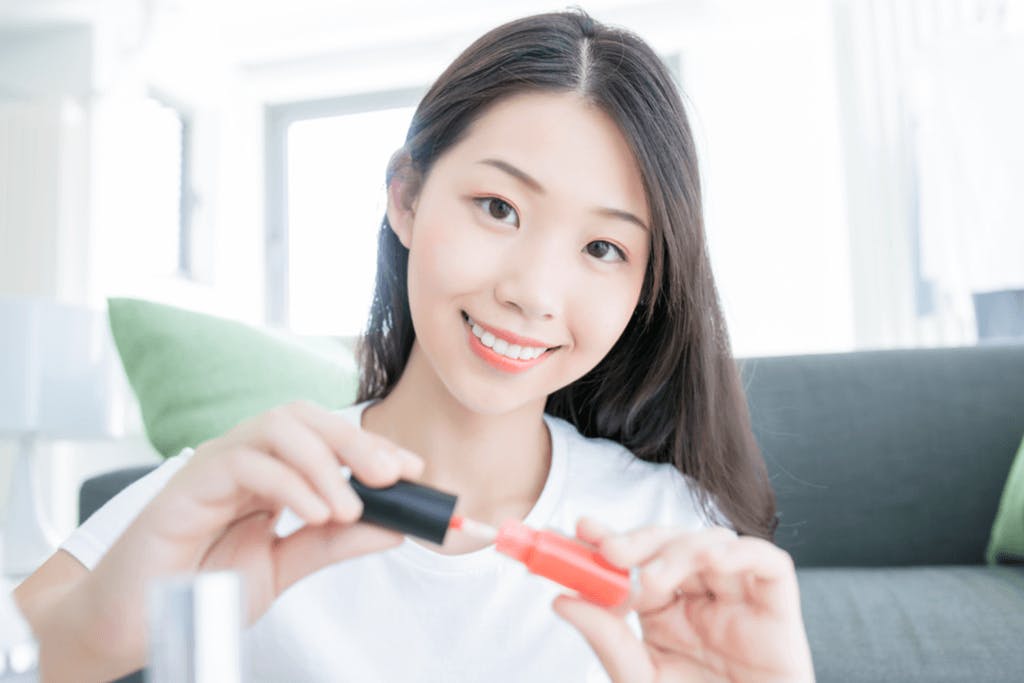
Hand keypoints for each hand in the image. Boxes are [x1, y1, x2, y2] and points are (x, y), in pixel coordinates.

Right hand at [83, 400, 422, 666]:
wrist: (130, 620)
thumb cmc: (201, 586)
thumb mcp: (284, 566)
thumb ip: (333, 544)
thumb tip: (393, 527)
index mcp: (270, 472)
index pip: (327, 439)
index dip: (373, 448)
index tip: (414, 471)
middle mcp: (245, 458)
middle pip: (305, 419)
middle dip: (356, 442)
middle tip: (393, 477)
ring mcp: (214, 465)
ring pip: (276, 427)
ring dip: (324, 460)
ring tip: (348, 506)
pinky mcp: (186, 486)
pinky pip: (242, 461)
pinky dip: (286, 482)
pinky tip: (312, 513)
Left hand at [553, 518, 814, 682]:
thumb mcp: (642, 679)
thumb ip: (608, 640)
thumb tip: (560, 601)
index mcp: (664, 612)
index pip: (635, 561)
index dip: (608, 538)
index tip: (580, 529)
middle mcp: (700, 598)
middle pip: (671, 542)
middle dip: (639, 539)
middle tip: (610, 551)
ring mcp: (738, 599)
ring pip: (713, 543)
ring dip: (679, 550)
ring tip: (653, 581)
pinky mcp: (778, 608)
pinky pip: (769, 563)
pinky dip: (742, 552)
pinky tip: (714, 561)